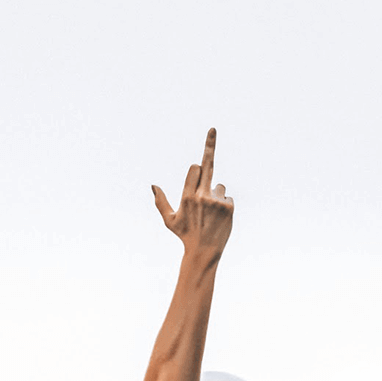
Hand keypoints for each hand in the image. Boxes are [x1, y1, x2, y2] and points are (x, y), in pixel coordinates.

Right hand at [152, 127, 233, 262]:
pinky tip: (219, 218)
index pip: (194, 169)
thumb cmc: (185, 235)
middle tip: (212, 129)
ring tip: (211, 214)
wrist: (204, 252)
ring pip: (219, 186)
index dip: (196, 170)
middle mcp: (201, 196)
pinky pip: (227, 197)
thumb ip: (160, 202)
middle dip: (209, 145)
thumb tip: (153, 185)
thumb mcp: (170, 220)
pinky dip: (224, 205)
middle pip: (207, 164)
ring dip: (216, 195)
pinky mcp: (228, 206)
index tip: (198, 164)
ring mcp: (216, 201)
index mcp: (186, 196)